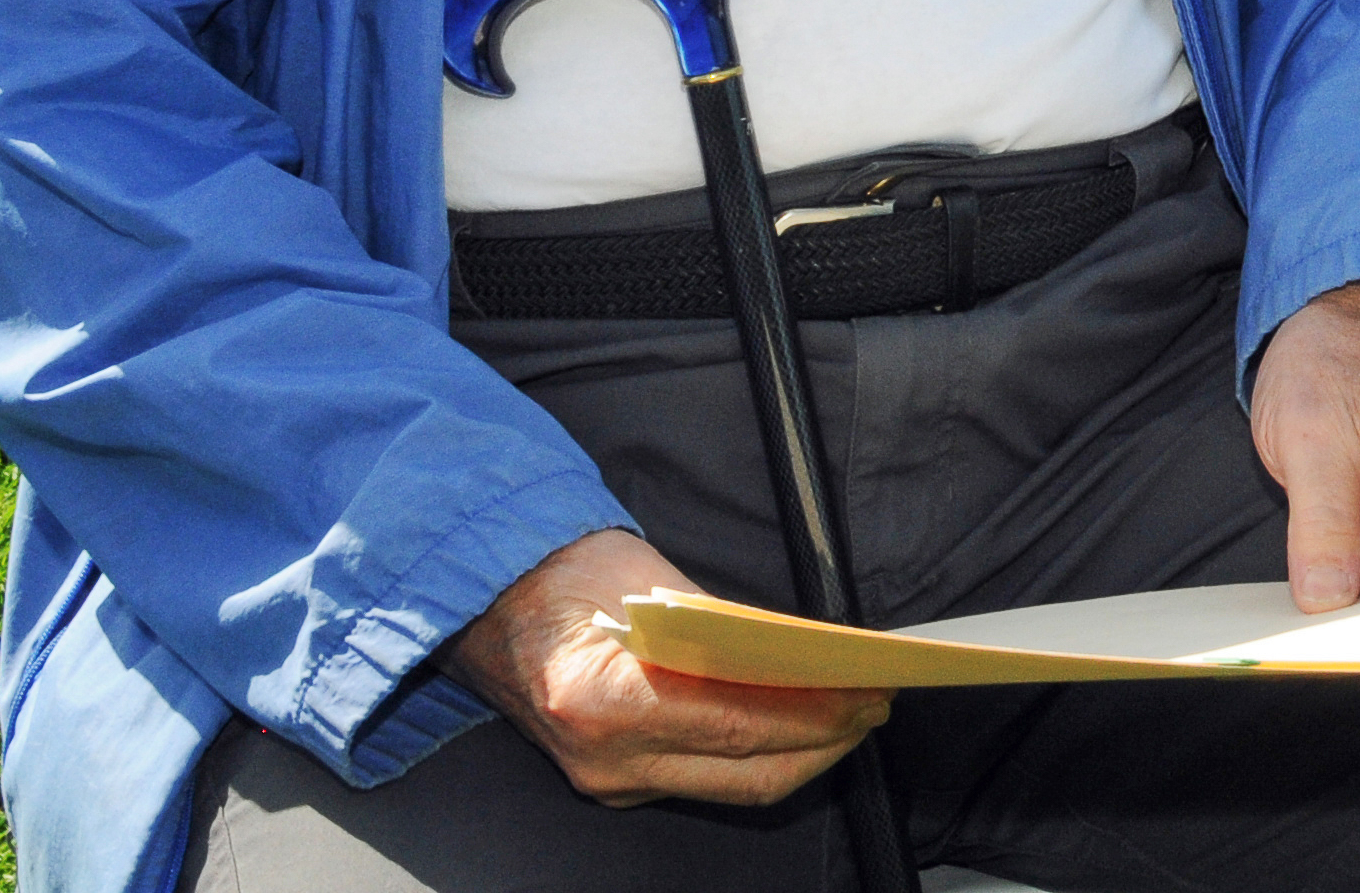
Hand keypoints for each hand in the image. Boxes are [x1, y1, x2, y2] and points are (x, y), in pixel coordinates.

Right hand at [441, 528, 887, 808]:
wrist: (486, 597)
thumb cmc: (567, 573)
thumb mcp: (656, 582)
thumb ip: (730, 631)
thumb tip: (811, 655)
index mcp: (606, 700)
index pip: (739, 725)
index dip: (817, 714)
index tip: (869, 691)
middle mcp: (605, 758)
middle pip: (746, 773)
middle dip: (824, 744)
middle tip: (874, 705)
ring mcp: (606, 781)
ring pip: (731, 786)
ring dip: (798, 753)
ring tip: (848, 714)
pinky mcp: (612, 784)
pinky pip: (703, 780)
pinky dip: (754, 754)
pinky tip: (793, 724)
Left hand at [1252, 279, 1359, 630]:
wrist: (1332, 323)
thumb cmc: (1321, 367)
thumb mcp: (1309, 438)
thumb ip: (1322, 522)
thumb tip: (1328, 605)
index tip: (1321, 645)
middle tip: (1297, 632)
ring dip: (1355, 604)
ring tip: (1297, 608)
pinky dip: (1351, 584)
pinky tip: (1311, 582)